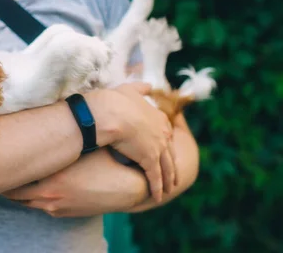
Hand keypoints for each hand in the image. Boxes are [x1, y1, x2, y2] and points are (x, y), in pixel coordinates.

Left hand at [2, 149, 147, 217]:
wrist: (127, 189)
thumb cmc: (105, 161)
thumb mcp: (81, 149)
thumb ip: (62, 140)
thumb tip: (44, 120)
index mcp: (50, 177)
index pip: (17, 175)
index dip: (6, 166)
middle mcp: (48, 195)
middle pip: (14, 193)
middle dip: (6, 183)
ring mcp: (55, 207)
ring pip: (25, 202)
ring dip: (18, 192)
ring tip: (10, 179)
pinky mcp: (64, 213)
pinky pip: (40, 207)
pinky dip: (34, 198)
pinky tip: (33, 188)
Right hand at [86, 82, 176, 202]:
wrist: (109, 112)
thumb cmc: (115, 100)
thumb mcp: (129, 89)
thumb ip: (140, 88)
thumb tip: (149, 84)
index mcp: (158, 116)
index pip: (166, 133)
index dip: (165, 143)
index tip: (165, 150)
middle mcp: (162, 132)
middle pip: (170, 152)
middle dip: (171, 164)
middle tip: (173, 175)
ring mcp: (158, 147)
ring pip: (166, 167)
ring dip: (168, 179)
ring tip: (168, 189)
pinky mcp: (149, 159)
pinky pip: (155, 177)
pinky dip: (158, 188)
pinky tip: (158, 197)